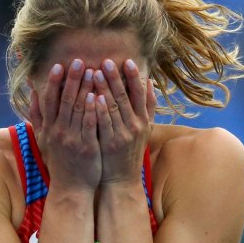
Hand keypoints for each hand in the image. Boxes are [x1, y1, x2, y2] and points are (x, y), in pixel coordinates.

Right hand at [28, 59, 101, 190]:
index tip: (59, 65)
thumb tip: (32, 92)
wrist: (71, 189)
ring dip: (84, 89)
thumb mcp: (43, 140)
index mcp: (48, 128)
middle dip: (72, 80)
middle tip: (79, 61)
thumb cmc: (59, 162)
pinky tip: (98, 96)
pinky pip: (89, 125)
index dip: (53, 82)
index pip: (50, 100)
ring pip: (77, 110)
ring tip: (92, 71)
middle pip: (64, 100)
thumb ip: (37, 116)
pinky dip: (92, 110)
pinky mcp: (86, 147)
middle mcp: (58, 132)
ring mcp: (72, 139)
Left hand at [93, 59, 156, 184]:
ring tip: (95, 72)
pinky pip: (104, 124)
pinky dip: (100, 110)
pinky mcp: (109, 144)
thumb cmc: (130, 153)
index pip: (139, 94)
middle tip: (105, 61)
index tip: (127, 61)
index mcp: (143, 121)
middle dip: (115, 78)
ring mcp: (122, 135)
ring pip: (113, 108)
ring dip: (104, 89)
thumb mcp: (144, 130)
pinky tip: (94, 97)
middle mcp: (135, 126)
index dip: (133, 77)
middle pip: (125, 98)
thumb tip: (149, 82)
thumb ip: (148, 107)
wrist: (121, 180)